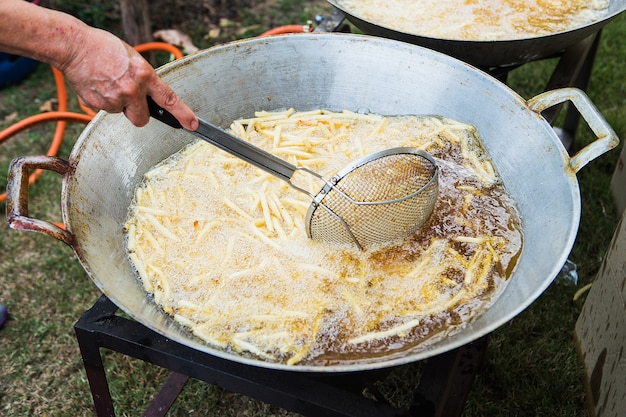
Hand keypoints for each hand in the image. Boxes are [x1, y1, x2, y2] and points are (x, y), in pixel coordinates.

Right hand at [61, 27, 197, 129]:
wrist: (74, 46)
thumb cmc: (103, 48)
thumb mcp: (133, 59)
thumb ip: (143, 79)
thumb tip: (148, 96)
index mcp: (144, 75)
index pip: (169, 99)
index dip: (183, 114)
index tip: (192, 124)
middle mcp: (132, 89)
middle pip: (142, 119)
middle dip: (138, 114)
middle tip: (129, 99)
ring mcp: (114, 99)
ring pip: (121, 113)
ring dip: (118, 103)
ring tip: (108, 83)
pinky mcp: (97, 104)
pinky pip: (105, 110)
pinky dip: (102, 101)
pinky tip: (97, 85)